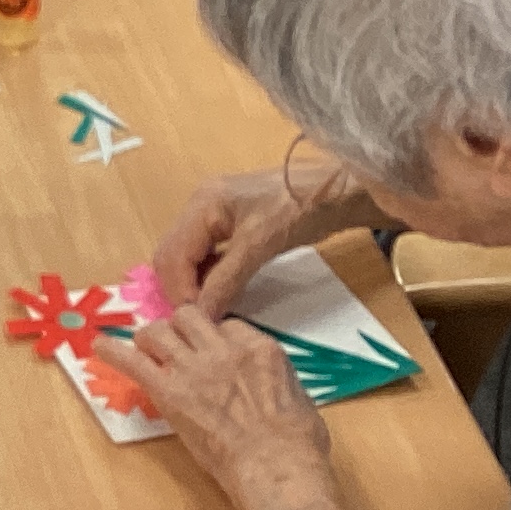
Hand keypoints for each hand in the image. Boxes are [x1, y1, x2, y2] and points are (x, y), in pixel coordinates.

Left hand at [93, 311, 327, 494]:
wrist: (277, 466)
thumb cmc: (297, 445)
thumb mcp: (299, 399)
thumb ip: (277, 382)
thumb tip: (270, 389)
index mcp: (259, 349)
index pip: (227, 326)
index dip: (216, 338)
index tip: (211, 353)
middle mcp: (224, 349)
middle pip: (189, 317)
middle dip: (180, 328)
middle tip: (174, 344)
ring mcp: (195, 368)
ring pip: (159, 331)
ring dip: (150, 338)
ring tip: (144, 349)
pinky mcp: (170, 391)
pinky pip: (133, 362)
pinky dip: (113, 353)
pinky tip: (99, 347)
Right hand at [150, 167, 327, 318]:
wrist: (338, 189)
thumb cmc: (299, 209)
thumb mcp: (260, 246)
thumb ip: (226, 282)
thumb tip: (201, 317)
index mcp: (202, 205)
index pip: (172, 256)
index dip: (179, 290)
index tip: (196, 320)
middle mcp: (200, 207)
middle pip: (172, 256)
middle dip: (180, 288)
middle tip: (197, 318)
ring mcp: (213, 215)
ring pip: (187, 257)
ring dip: (193, 284)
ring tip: (207, 310)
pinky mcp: (229, 225)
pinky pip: (206, 255)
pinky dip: (207, 276)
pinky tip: (218, 293)